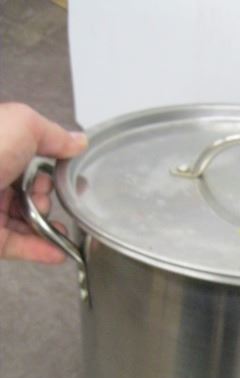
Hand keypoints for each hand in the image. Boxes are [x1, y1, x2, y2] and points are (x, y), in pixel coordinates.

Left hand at [0, 103, 86, 262]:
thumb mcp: (23, 125)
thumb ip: (54, 134)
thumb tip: (77, 142)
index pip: (31, 160)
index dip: (52, 168)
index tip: (67, 175)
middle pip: (32, 192)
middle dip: (47, 196)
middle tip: (42, 193)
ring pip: (29, 221)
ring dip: (49, 226)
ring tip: (55, 224)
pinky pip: (21, 246)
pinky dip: (43, 250)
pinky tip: (61, 251)